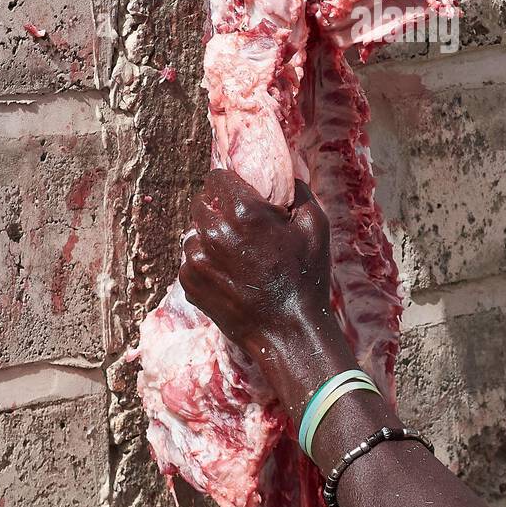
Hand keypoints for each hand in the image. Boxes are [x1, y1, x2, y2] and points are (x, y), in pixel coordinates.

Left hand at [179, 169, 331, 354]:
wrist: (289, 331)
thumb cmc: (305, 278)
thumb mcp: (315, 225)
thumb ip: (298, 191)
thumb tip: (286, 175)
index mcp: (242, 212)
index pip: (216, 177)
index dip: (230, 183)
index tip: (240, 193)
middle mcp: (213, 233)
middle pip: (201, 204)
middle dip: (218, 208)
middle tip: (240, 224)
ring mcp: (197, 261)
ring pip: (194, 233)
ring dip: (210, 237)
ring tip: (236, 254)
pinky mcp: (190, 284)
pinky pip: (191, 261)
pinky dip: (206, 263)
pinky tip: (229, 274)